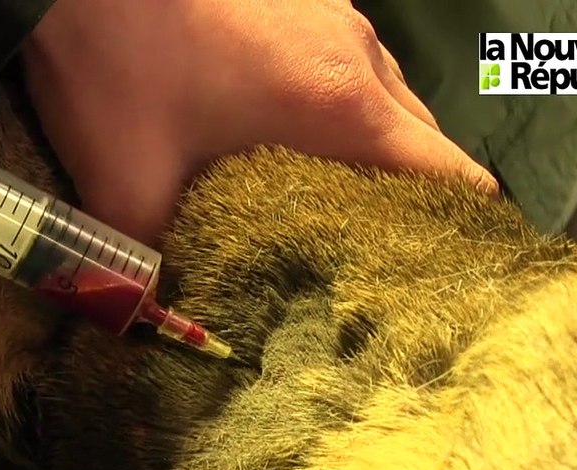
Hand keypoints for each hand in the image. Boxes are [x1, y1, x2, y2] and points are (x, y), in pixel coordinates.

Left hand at [22, 0, 498, 241]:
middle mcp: (361, 58)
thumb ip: (152, 272)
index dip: (463, 238)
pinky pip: (354, 69)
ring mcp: (338, 18)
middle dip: (415, 209)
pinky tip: (293, 144)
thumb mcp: (127, 186)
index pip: (455, 179)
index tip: (446, 285)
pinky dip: (345, 113)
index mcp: (345, 106)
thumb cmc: (113, 67)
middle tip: (376, 269)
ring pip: (392, 103)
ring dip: (377, 158)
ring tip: (337, 216)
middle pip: (429, 146)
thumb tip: (162, 331)